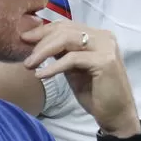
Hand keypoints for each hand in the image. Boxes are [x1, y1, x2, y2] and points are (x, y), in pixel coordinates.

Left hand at [21, 21, 140, 136]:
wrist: (116, 115)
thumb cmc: (96, 94)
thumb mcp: (75, 69)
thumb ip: (63, 54)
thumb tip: (40, 43)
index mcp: (98, 36)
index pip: (66, 25)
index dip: (44, 30)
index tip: (24, 39)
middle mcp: (104, 37)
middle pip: (65, 29)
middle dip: (41, 40)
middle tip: (25, 55)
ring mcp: (106, 47)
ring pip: (67, 39)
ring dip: (44, 51)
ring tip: (29, 65)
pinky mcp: (104, 61)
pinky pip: (72, 59)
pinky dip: (54, 66)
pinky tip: (41, 75)